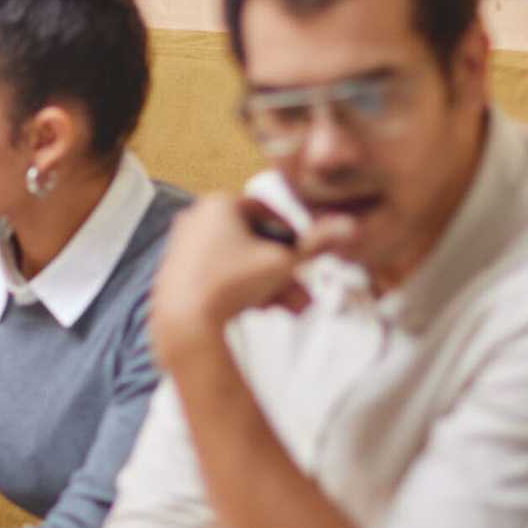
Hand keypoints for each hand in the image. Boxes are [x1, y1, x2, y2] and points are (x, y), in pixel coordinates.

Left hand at [148, 196, 353, 369]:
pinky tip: (258, 309)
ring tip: (288, 308)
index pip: (267, 211)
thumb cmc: (231, 285)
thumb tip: (351, 227)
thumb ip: (316, 244)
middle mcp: (195, 218)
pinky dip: (240, 289)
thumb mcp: (283, 262)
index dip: (291, 234)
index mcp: (218, 204)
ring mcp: (182, 246)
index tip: (303, 254)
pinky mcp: (176, 273)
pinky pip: (218, 275)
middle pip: (253, 242)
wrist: (184, 323)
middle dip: (283, 271)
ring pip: (238, 262)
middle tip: (302, 294)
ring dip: (268, 284)